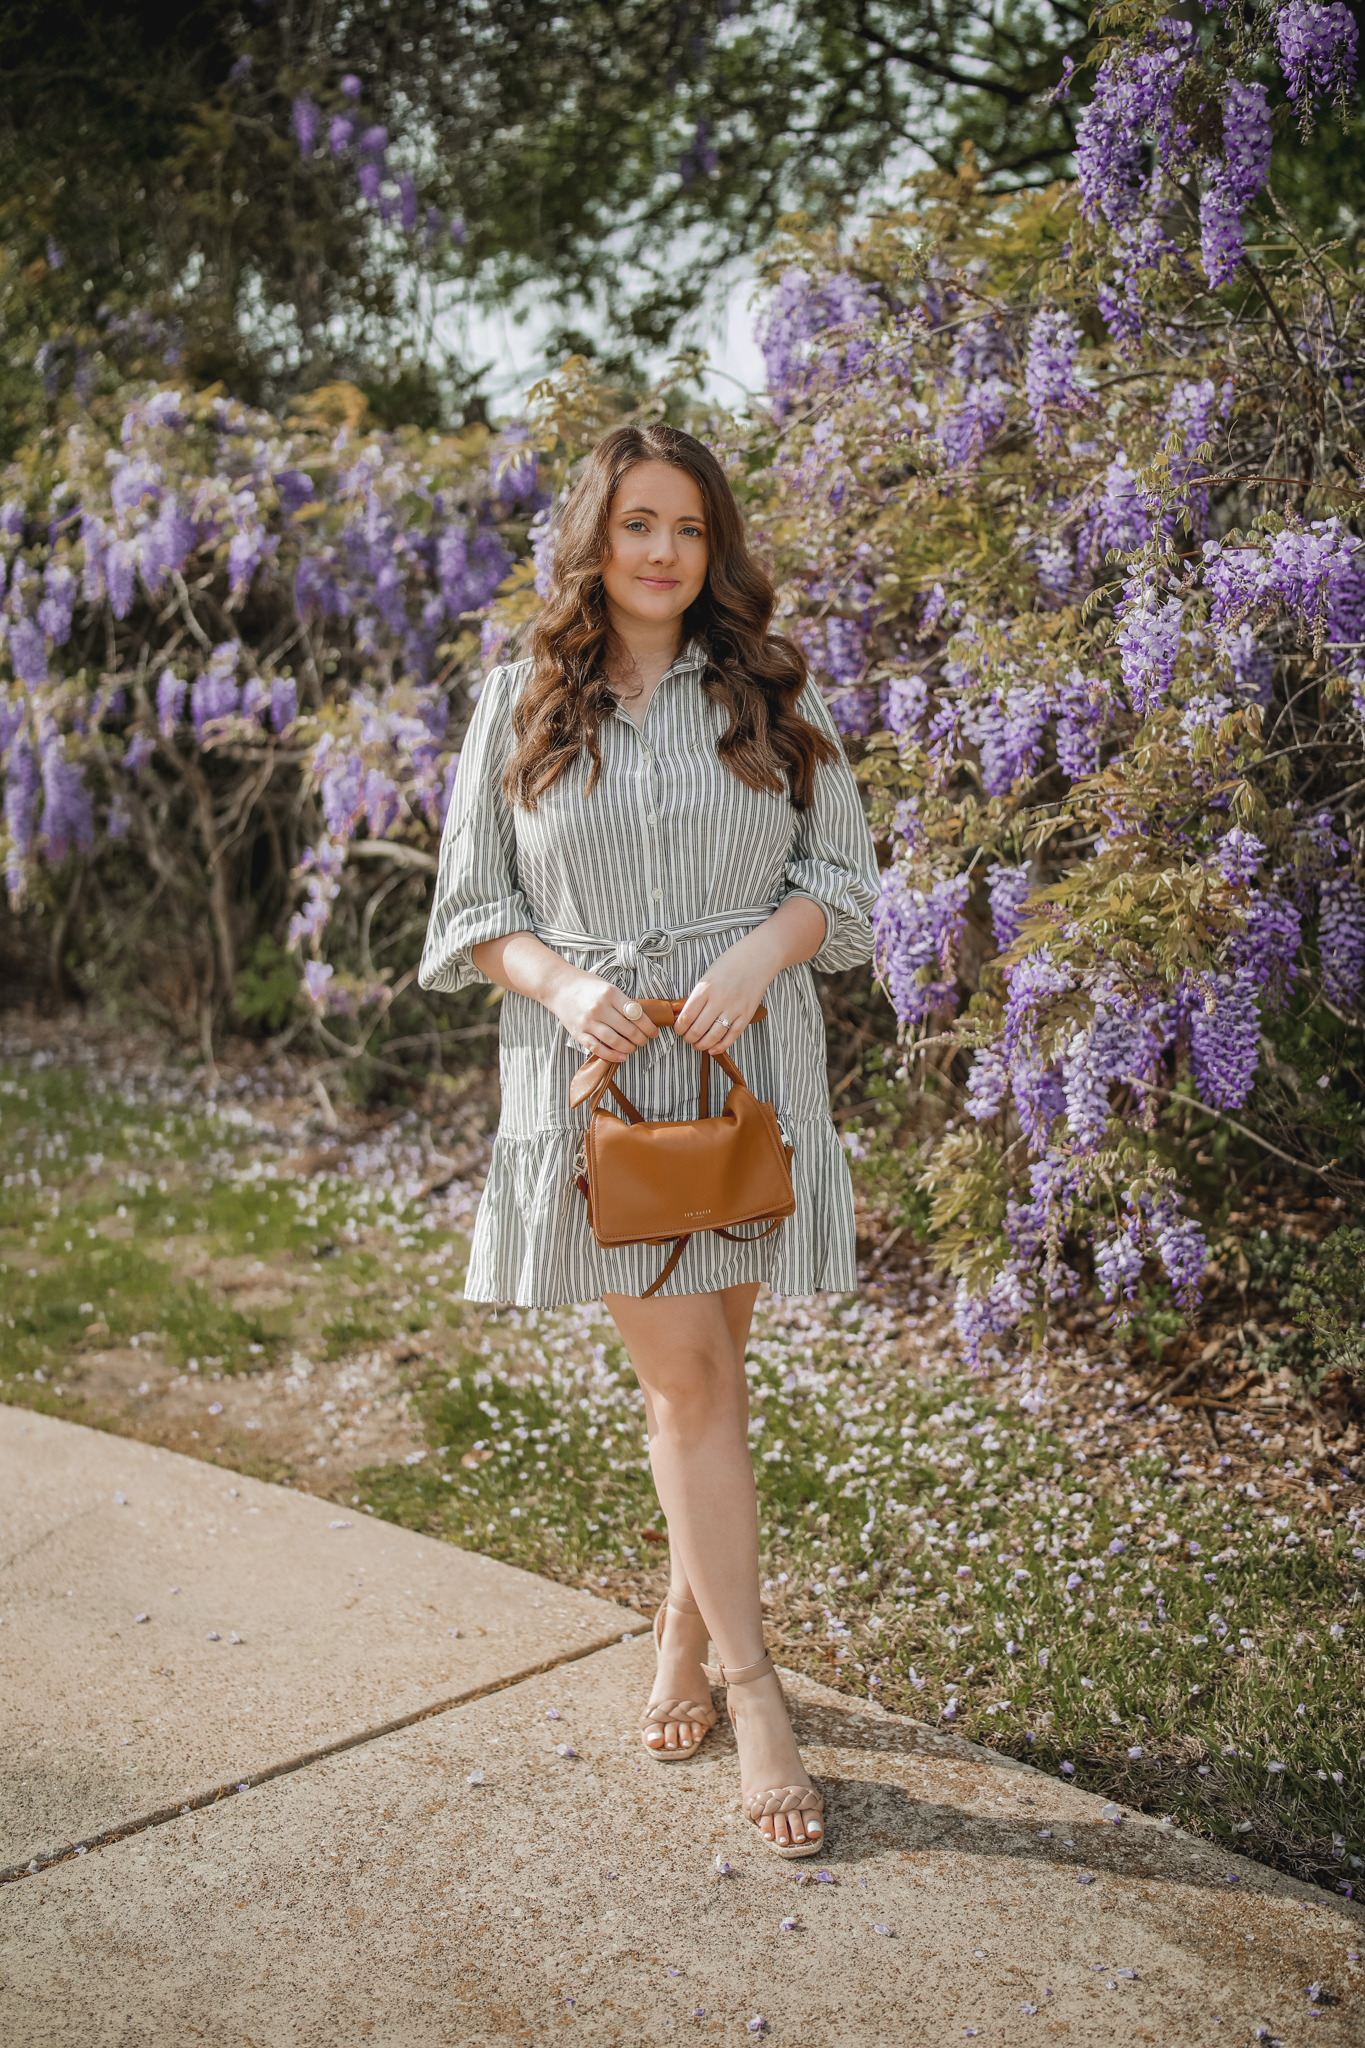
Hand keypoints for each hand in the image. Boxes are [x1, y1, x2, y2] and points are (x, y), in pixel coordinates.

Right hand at [549, 970, 659, 1062]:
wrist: (558, 987)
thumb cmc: (586, 986)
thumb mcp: (608, 987)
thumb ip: (622, 1002)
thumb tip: (641, 1019)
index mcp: (610, 993)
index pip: (636, 1014)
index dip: (648, 1026)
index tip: (654, 1032)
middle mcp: (599, 1008)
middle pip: (628, 1029)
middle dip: (641, 1039)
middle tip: (644, 1041)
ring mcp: (588, 1022)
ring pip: (614, 1041)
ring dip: (629, 1048)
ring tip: (633, 1048)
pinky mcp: (578, 1033)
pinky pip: (597, 1048)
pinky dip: (611, 1055)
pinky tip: (621, 1056)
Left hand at [674, 938, 772, 1054]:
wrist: (757, 958)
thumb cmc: (730, 964)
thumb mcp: (708, 976)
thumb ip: (697, 995)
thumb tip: (684, 1015)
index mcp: (705, 989)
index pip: (686, 1017)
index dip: (679, 1028)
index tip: (678, 1029)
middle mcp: (718, 1000)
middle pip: (697, 1030)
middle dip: (688, 1038)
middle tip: (686, 1038)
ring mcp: (734, 1009)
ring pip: (713, 1036)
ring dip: (702, 1045)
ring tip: (697, 1045)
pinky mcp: (746, 1015)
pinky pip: (731, 1036)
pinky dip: (720, 1046)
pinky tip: (712, 1049)